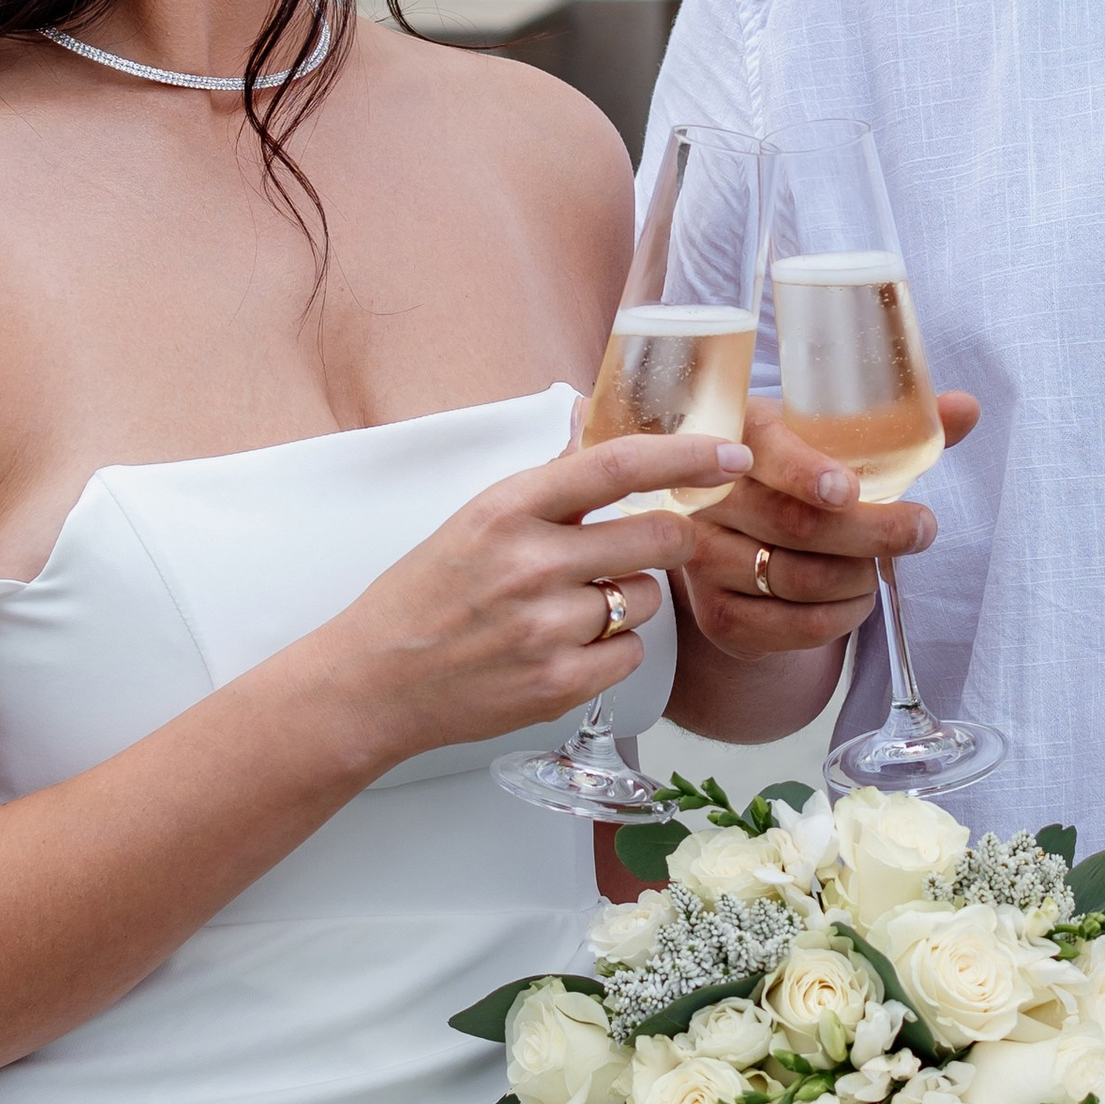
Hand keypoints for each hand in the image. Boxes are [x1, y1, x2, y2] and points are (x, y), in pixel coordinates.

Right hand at [320, 431, 749, 764]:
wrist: (374, 680)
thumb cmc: (426, 596)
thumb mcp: (476, 520)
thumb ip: (547, 485)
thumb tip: (595, 421)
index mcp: (508, 508)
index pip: (617, 464)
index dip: (686, 455)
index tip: (729, 451)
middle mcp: (530, 563)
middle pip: (657, 536)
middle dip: (672, 538)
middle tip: (653, 545)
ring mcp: (545, 626)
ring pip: (646, 598)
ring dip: (629, 600)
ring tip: (571, 609)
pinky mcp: (558, 682)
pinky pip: (631, 654)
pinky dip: (612, 651)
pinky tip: (565, 648)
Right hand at [678, 393, 980, 664]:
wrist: (742, 543)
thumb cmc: (801, 484)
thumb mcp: (838, 447)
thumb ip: (899, 430)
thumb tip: (967, 408)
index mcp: (742, 436)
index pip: (767, 451)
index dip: (806, 472)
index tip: (848, 491)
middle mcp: (710, 497)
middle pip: (795, 524)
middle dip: (873, 532)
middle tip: (921, 529)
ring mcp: (705, 560)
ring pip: (800, 580)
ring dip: (860, 578)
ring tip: (878, 567)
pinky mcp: (718, 615)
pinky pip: (795, 627)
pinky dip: (843, 617)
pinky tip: (854, 599)